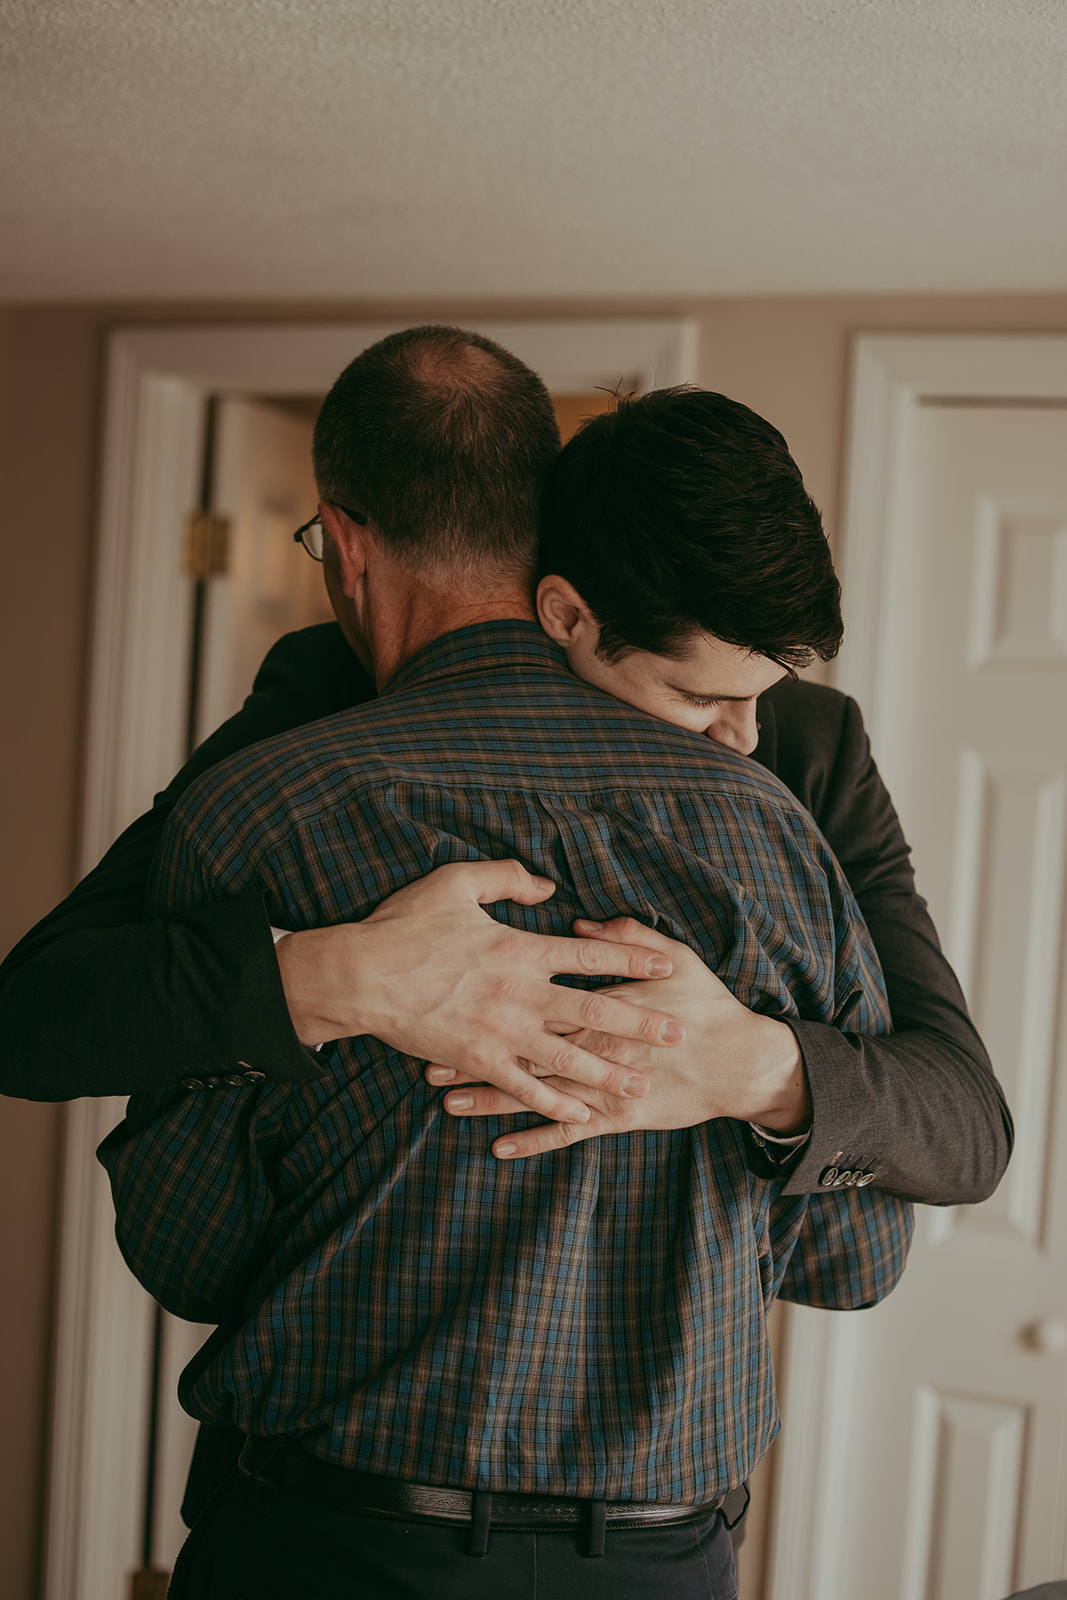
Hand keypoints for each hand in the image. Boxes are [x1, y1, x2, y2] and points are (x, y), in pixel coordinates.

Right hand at [274, 861, 687, 1122]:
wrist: (359, 975)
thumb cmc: (404, 924)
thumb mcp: (456, 882)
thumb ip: (508, 878)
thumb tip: (550, 887)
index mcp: (520, 948)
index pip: (591, 952)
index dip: (632, 957)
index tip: (667, 965)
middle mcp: (520, 992)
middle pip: (593, 1009)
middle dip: (639, 1022)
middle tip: (677, 1034)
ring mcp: (500, 1030)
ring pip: (567, 1055)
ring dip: (608, 1071)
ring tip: (642, 1084)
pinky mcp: (477, 1059)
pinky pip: (524, 1087)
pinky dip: (554, 1102)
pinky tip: (581, 1114)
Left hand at [436, 917, 810, 1158]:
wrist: (741, 1061)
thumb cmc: (707, 1003)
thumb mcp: (673, 955)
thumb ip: (625, 937)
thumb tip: (583, 926)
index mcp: (602, 1006)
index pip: (539, 1003)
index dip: (494, 1003)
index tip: (453, 1002)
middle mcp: (594, 1049)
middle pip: (523, 1051)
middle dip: (476, 1056)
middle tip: (429, 1061)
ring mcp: (603, 1087)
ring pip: (537, 1095)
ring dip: (491, 1101)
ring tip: (447, 1103)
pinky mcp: (617, 1120)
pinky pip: (569, 1133)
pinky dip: (534, 1142)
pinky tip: (498, 1149)